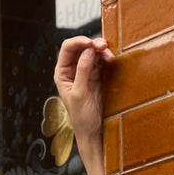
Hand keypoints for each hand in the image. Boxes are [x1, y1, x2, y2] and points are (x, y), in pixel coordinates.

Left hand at [54, 36, 114, 174]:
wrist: (92, 133)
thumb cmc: (82, 118)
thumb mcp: (80, 94)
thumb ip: (82, 72)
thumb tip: (88, 52)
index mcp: (62, 74)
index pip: (67, 49)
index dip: (78, 41)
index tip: (91, 44)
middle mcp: (72, 70)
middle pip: (81, 47)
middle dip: (92, 44)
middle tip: (104, 47)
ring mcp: (85, 72)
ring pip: (92, 52)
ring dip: (102, 50)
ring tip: (109, 56)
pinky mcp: (96, 76)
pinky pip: (101, 60)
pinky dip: (106, 57)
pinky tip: (111, 60)